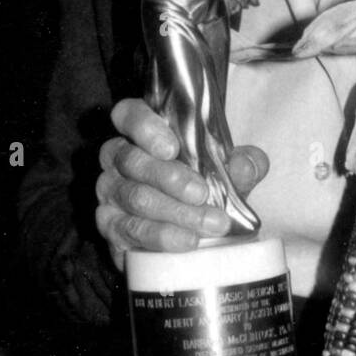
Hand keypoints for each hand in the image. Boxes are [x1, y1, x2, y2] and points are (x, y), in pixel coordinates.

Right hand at [96, 98, 268, 271]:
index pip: (128, 115)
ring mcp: (109, 191)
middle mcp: (118, 157)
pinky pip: (128, 229)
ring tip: (209, 224)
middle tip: (201, 193)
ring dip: (173, 211)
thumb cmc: (204, 187)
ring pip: (134, 196)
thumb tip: (245, 165)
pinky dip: (160, 236)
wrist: (191, 232)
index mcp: (142, 131)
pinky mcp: (109, 225)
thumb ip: (241, 164)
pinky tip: (186, 240)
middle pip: (132, 160)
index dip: (143, 127)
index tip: (171, 148)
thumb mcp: (228, 172)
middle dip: (169, 177)